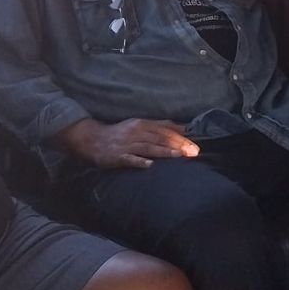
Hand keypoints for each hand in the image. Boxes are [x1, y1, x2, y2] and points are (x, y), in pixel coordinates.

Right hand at [59, 116, 199, 169]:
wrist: (93, 139)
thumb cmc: (121, 134)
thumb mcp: (140, 126)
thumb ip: (160, 127)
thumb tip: (184, 129)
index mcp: (142, 124)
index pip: (165, 130)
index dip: (181, 137)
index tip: (195, 145)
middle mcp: (136, 133)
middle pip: (160, 138)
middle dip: (178, 145)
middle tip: (193, 152)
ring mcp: (127, 145)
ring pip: (148, 147)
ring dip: (164, 151)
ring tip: (178, 156)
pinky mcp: (118, 156)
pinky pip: (130, 159)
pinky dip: (140, 161)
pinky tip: (149, 165)